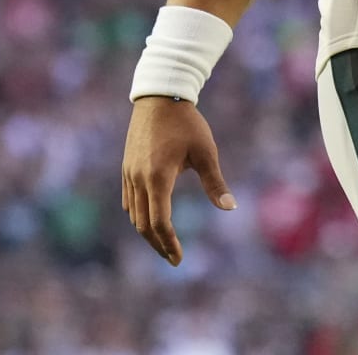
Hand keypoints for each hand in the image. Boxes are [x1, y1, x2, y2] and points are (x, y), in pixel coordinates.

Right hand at [121, 97, 235, 264]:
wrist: (159, 97)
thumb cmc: (187, 124)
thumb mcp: (206, 152)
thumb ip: (215, 182)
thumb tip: (230, 207)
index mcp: (158, 178)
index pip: (160, 222)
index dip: (169, 243)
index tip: (179, 258)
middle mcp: (138, 180)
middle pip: (143, 225)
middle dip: (158, 245)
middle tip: (173, 259)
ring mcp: (129, 174)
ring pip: (134, 215)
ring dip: (147, 233)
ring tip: (164, 244)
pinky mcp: (126, 168)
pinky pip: (129, 201)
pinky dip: (139, 216)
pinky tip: (151, 220)